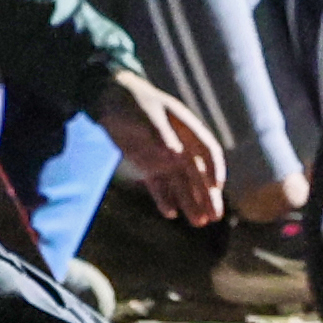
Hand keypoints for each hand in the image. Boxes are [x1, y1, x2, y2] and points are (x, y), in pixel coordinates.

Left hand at [93, 70, 227, 225]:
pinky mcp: (147, 166)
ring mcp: (163, 157)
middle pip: (198, 173)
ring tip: (198, 222)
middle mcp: (179, 145)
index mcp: (186, 127)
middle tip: (214, 216)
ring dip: (190, 202)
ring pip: (181, 184)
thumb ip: (159, 134)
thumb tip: (175, 156)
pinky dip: (165, 199)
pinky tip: (170, 213)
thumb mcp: (145, 114)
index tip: (217, 187)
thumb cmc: (130, 102)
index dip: (214, 168)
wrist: (106, 99)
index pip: (207, 150)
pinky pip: (159, 186)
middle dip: (207, 195)